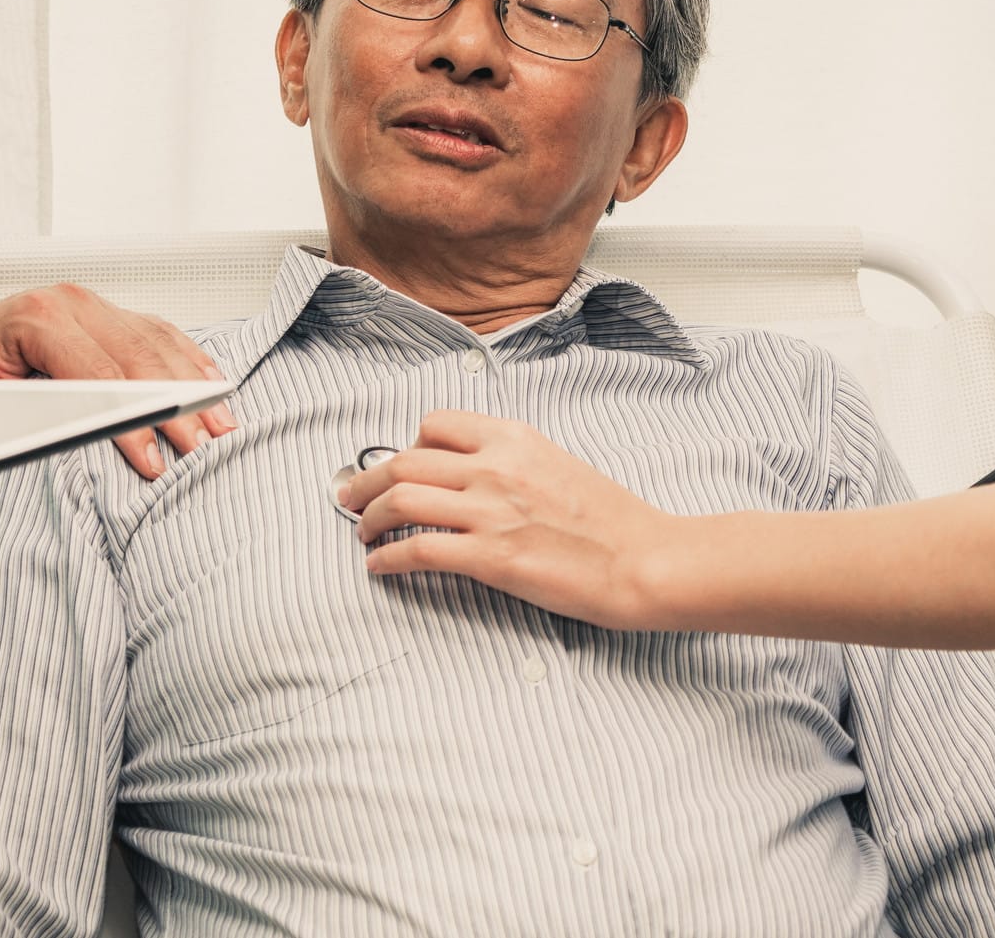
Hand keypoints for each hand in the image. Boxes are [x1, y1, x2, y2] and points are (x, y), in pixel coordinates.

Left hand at [0, 289, 236, 479]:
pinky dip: (189, 361)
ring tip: (221, 425)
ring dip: (193, 384)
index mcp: (35, 317)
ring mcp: (92, 304)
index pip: (100, 374)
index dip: (131, 420)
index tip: (154, 459)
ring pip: (158, 342)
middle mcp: (70, 302)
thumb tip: (75, 436)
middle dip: (175, 408)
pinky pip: (159, 333)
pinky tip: (210, 384)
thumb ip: (20, 417)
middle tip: (199, 452)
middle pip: (140, 356)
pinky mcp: (108, 314)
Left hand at [338, 410, 680, 628]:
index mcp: (514, 438)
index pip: (433, 426)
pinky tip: (380, 567)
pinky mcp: (490, 557)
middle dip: (364, 480)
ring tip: (362, 533)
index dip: (405, 448)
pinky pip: (416, 550)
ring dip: (367, 518)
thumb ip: (510, 462)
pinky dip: (386, 559)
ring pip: (399, 500)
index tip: (395, 468)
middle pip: (402, 461)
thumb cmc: (611, 521)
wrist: (645, 560)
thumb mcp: (557, 464)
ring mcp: (490, 511)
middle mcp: (496, 466)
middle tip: (350, 496)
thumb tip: (468, 474)